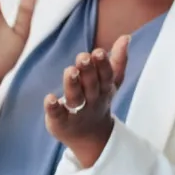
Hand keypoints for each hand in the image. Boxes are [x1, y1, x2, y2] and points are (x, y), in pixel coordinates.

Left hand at [43, 36, 128, 167]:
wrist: (89, 137)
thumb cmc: (97, 101)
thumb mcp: (110, 83)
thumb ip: (117, 61)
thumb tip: (125, 37)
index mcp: (104, 88)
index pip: (106, 75)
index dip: (103, 64)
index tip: (99, 51)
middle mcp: (92, 100)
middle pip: (92, 85)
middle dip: (89, 71)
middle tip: (83, 57)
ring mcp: (77, 112)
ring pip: (76, 98)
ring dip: (73, 84)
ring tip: (70, 71)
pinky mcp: (61, 122)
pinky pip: (58, 114)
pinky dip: (54, 107)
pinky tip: (49, 98)